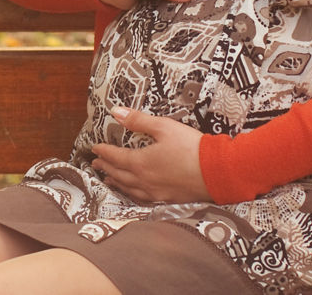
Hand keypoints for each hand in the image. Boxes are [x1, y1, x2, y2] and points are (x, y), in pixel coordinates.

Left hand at [91, 107, 209, 203]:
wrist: (217, 173)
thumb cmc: (191, 147)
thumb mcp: (164, 127)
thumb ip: (139, 121)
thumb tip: (116, 112)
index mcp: (140, 163)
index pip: (115, 157)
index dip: (103, 151)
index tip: (94, 148)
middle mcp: (144, 181)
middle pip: (119, 174)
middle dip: (105, 167)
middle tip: (95, 163)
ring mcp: (155, 193)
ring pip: (128, 189)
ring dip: (116, 182)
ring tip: (108, 179)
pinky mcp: (167, 199)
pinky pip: (142, 198)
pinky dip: (131, 193)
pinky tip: (133, 192)